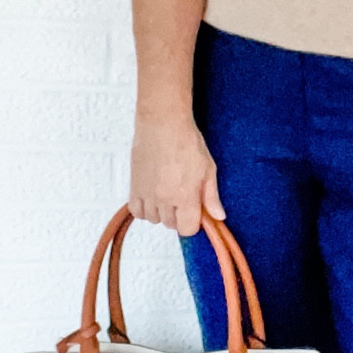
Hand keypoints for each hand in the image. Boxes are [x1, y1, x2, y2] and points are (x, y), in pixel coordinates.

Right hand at [128, 113, 224, 235]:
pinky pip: (137, 211)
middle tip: (183, 197)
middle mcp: (164, 199)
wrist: (163, 123)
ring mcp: (147, 194)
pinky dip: (144, 208)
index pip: (187, 229)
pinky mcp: (134, 186)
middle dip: (179, 216)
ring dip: (162, 212)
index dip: (194, 223)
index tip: (196, 212)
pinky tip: (153, 197)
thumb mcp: (208, 169)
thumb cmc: (186, 141)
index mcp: (185, 197)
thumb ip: (211, 196)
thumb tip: (218, 216)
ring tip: (168, 193)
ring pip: (154, 219)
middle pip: (171, 225)